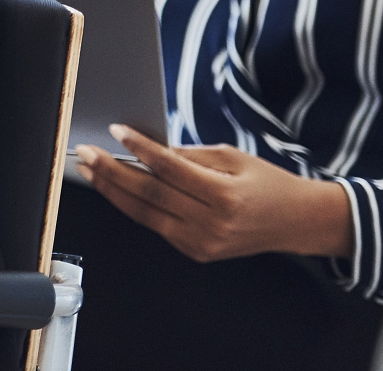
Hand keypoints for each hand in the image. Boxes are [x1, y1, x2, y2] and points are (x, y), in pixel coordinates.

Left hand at [77, 124, 353, 261]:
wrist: (296, 222)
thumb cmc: (265, 183)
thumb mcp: (232, 157)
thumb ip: (188, 155)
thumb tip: (145, 148)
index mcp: (224, 196)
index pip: (170, 169)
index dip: (140, 149)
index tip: (115, 131)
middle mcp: (212, 223)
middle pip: (150, 194)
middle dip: (112, 171)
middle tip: (85, 152)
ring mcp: (203, 242)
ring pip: (145, 214)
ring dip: (112, 191)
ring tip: (89, 170)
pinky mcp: (197, 252)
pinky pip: (156, 226)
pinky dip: (133, 206)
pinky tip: (115, 189)